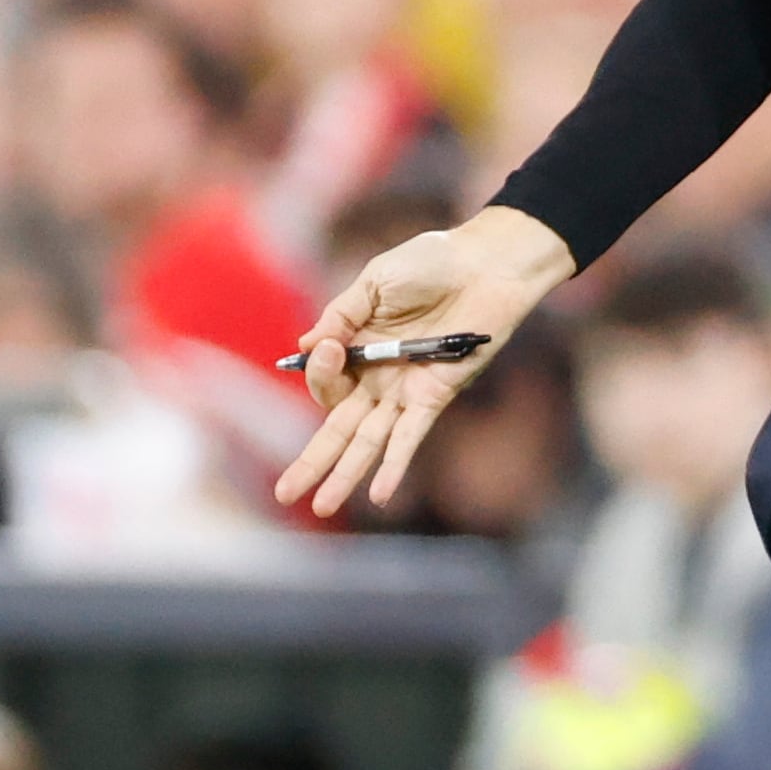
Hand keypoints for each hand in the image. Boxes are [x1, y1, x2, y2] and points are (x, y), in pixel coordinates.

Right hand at [274, 205, 576, 515]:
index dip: (318, 373)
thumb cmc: (432, 263)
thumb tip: (302, 348)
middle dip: (311, 462)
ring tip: (322, 507)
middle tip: (285, 494)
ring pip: (368, 441)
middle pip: (338, 428)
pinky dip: (395, 465)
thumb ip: (341, 315)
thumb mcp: (375, 281)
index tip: (327, 347)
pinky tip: (378, 495)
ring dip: (345, 475)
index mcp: (357, 348)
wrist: (485, 263)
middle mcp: (378, 378)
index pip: (325, 382)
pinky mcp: (435, 396)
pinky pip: (411, 436)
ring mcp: (405, 390)